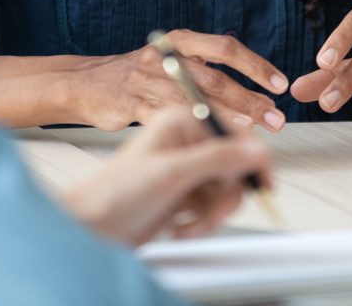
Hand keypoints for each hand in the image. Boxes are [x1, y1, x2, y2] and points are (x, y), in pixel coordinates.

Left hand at [64, 107, 271, 245]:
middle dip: (224, 196)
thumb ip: (217, 159)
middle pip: (235, 166)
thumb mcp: (171, 173)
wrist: (89, 230)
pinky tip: (181, 227)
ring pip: (226, 190)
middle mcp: (188, 141)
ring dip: (212, 214)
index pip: (235, 133)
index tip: (263, 183)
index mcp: (184, 121)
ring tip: (188, 224)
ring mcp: (187, 169)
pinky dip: (202, 221)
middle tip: (211, 213)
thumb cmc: (114, 194)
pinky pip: (213, 207)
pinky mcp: (185, 194)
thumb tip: (257, 149)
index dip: (252, 159)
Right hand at [78, 31, 288, 131]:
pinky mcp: (134, 106)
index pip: (225, 48)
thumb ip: (207, 72)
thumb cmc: (139, 75)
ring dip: (228, 117)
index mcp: (181, 41)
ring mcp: (150, 81)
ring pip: (196, 101)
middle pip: (215, 78)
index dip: (254, 65)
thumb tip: (253, 95)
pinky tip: (211, 142)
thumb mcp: (172, 59)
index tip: (278, 84)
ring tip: (254, 131)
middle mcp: (167, 57)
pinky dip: (192, 132)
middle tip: (276, 116)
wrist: (87, 84)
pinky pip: (170, 120)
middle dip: (249, 98)